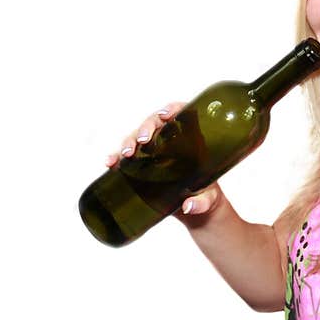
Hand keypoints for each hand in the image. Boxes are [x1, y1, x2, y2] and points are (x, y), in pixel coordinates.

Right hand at [104, 101, 222, 217]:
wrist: (194, 210)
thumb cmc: (207, 197)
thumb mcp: (209, 200)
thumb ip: (202, 202)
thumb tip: (189, 206)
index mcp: (191, 141)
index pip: (182, 114)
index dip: (173, 109)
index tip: (164, 115)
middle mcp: (170, 141)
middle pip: (155, 123)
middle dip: (146, 128)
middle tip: (142, 140)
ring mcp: (154, 152)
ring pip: (138, 137)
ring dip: (129, 141)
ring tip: (124, 154)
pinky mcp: (142, 165)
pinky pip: (126, 157)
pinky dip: (116, 157)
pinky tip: (110, 163)